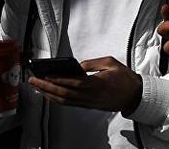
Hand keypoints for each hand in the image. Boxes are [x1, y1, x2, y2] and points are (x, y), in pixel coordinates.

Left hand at [27, 57, 141, 113]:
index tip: (45, 76)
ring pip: (64, 101)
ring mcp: (88, 102)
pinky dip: (57, 100)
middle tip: (34, 81)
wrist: (134, 95)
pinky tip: (50, 95)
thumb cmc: (125, 79)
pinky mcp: (89, 106)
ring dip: (48, 95)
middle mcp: (90, 95)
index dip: (57, 80)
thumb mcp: (111, 63)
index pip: (72, 83)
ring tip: (37, 88)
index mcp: (96, 83)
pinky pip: (69, 104)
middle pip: (63, 93)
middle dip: (46, 87)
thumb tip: (78, 65)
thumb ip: (93, 63)